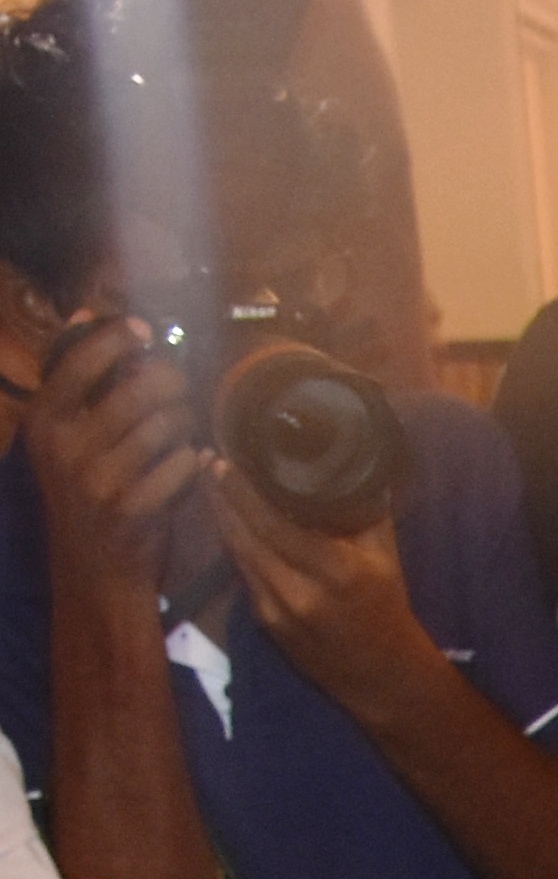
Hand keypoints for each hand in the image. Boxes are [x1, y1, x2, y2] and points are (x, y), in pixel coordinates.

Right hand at [26, 315, 201, 605]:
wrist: (94, 565)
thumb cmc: (86, 487)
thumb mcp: (64, 432)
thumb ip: (75, 377)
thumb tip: (85, 313)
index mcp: (44, 419)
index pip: (81, 359)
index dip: (118, 336)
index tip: (143, 329)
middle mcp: (65, 444)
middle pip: (140, 387)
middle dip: (170, 381)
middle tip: (177, 387)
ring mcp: (99, 477)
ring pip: (167, 422)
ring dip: (186, 419)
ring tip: (183, 426)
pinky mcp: (134, 506)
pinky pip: (183, 462)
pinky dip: (194, 458)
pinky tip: (191, 462)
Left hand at [210, 470, 437, 721]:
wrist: (383, 677)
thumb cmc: (387, 609)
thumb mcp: (385, 558)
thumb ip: (362, 512)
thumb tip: (344, 465)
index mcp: (334, 571)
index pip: (272, 522)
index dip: (242, 490)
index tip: (224, 460)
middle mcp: (298, 591)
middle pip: (242, 533)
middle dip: (220, 495)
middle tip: (207, 459)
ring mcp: (276, 610)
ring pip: (236, 552)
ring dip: (220, 515)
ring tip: (211, 482)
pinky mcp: (265, 622)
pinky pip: (243, 571)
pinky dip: (234, 542)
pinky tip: (230, 520)